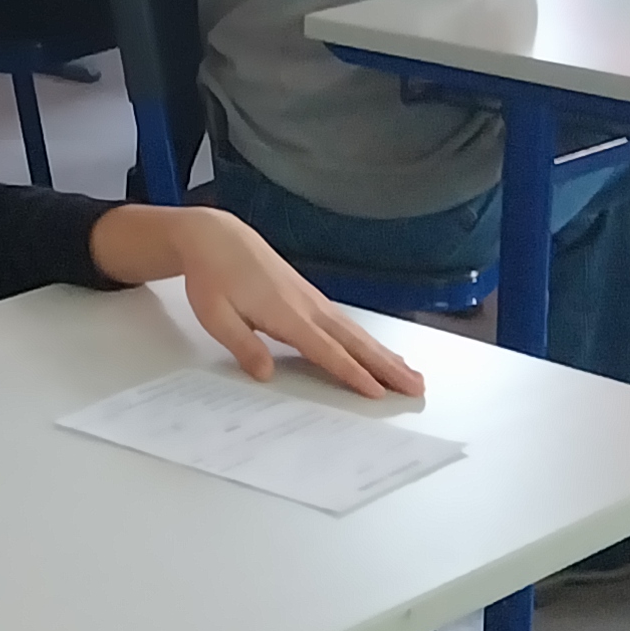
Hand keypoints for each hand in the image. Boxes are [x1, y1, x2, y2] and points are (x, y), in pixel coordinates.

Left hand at [86, 205, 424, 398]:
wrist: (216, 238)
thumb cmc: (213, 277)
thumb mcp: (214, 315)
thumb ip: (242, 345)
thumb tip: (265, 373)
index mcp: (286, 314)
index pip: (326, 350)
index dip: (353, 373)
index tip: (378, 392)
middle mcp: (307, 306)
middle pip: (354, 342)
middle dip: (387, 367)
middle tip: (416, 387)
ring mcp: (312, 300)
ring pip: (356, 333)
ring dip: (385, 355)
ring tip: (411, 375)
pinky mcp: (310, 297)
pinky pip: (347, 324)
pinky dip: (369, 340)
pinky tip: (378, 351)